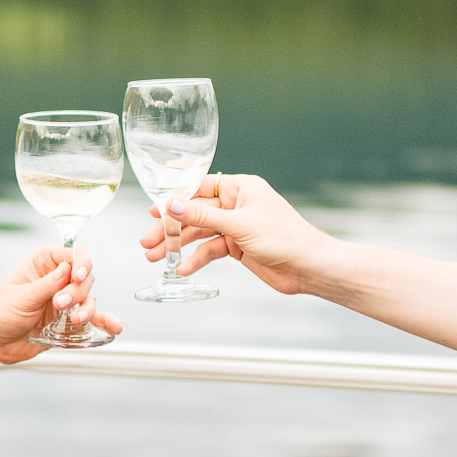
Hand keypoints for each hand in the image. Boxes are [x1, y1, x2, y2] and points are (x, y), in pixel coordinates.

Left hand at [0, 244, 122, 363]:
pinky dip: (105, 322)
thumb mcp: (20, 297)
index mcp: (44, 263)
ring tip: (74, 320)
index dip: (80, 263)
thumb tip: (67, 269)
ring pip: (89, 299)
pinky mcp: (69, 322)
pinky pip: (92, 320)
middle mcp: (58, 279)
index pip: (73, 254)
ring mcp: (65, 301)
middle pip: (85, 277)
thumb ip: (46, 285)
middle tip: (60, 304)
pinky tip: (115, 326)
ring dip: (87, 309)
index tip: (76, 276)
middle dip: (78, 291)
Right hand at [140, 173, 335, 294]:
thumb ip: (203, 217)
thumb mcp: (240, 225)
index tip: (152, 209)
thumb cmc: (285, 238)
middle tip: (147, 241)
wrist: (309, 268)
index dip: (174, 198)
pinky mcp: (238, 247)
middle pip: (194, 213)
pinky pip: (210, 250)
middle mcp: (237, 204)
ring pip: (199, 234)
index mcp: (241, 188)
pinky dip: (196, 259)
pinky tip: (183, 269)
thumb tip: (171, 205)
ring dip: (178, 245)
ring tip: (155, 257)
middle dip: (171, 228)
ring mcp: (236, 226)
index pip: (200, 187)